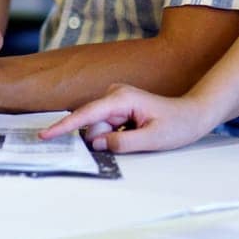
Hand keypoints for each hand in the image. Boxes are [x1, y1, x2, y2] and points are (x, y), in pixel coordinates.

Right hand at [38, 83, 217, 153]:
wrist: (192, 114)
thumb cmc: (177, 125)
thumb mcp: (152, 140)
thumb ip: (122, 143)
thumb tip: (95, 143)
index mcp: (121, 98)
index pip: (86, 114)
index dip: (64, 126)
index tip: (45, 135)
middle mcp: (114, 95)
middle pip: (93, 124)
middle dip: (104, 138)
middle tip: (135, 138)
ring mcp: (115, 101)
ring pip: (99, 128)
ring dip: (112, 138)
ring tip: (140, 135)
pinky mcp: (117, 108)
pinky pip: (106, 127)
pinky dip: (115, 136)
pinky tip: (136, 133)